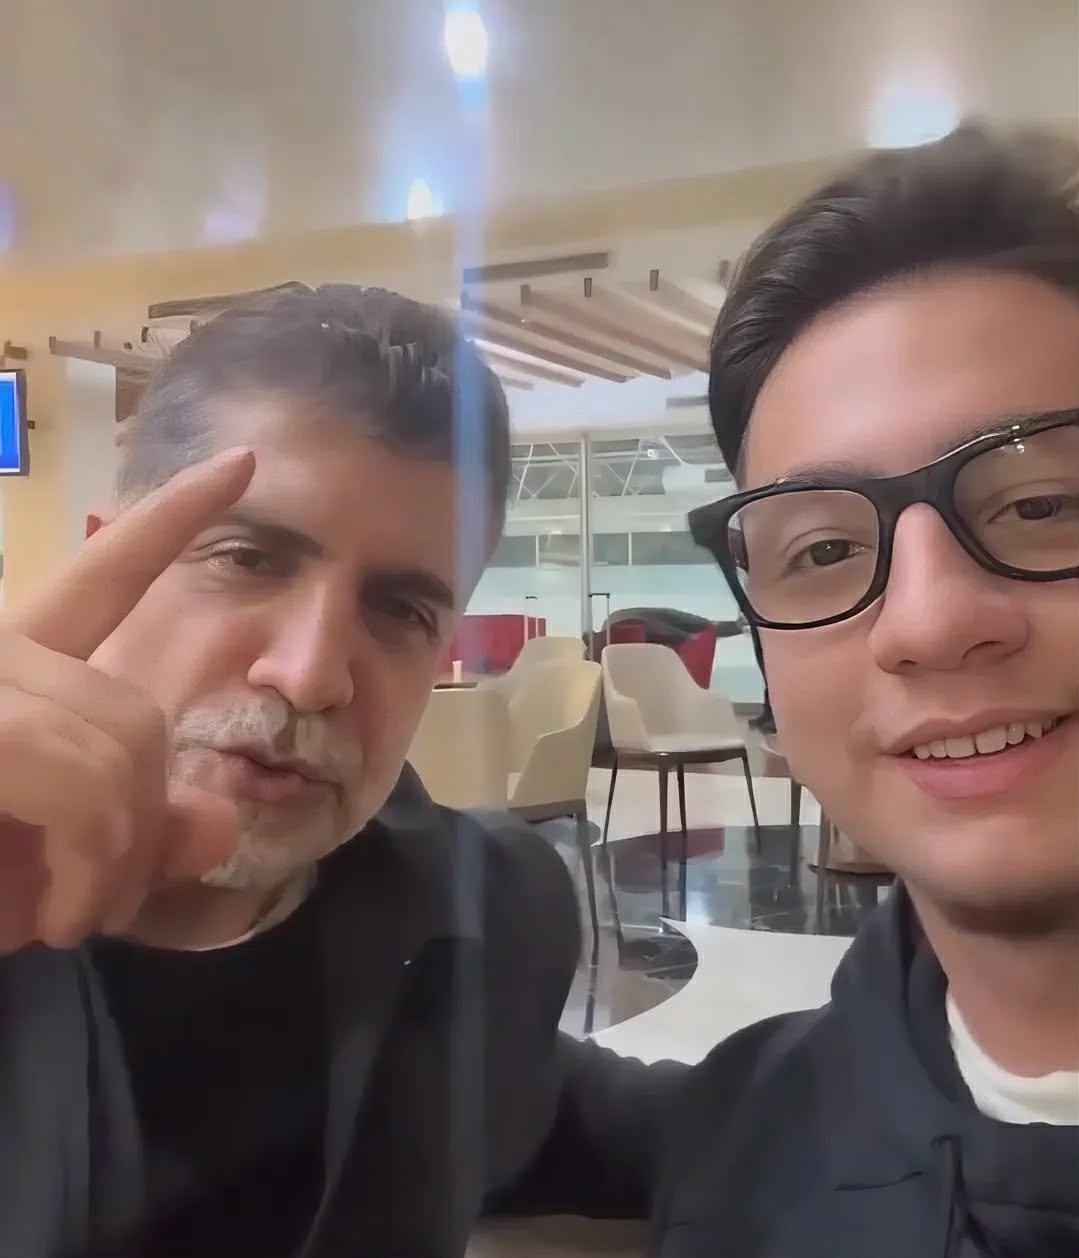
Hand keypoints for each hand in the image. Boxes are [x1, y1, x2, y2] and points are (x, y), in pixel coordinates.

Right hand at [0, 450, 254, 952]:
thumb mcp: (43, 869)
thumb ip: (125, 835)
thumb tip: (222, 822)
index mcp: (11, 659)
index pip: (106, 574)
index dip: (173, 519)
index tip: (242, 466)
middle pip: (138, 717)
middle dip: (145, 826)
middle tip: (109, 906)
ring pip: (116, 751)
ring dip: (115, 861)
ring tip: (73, 922)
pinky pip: (76, 785)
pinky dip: (90, 868)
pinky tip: (54, 925)